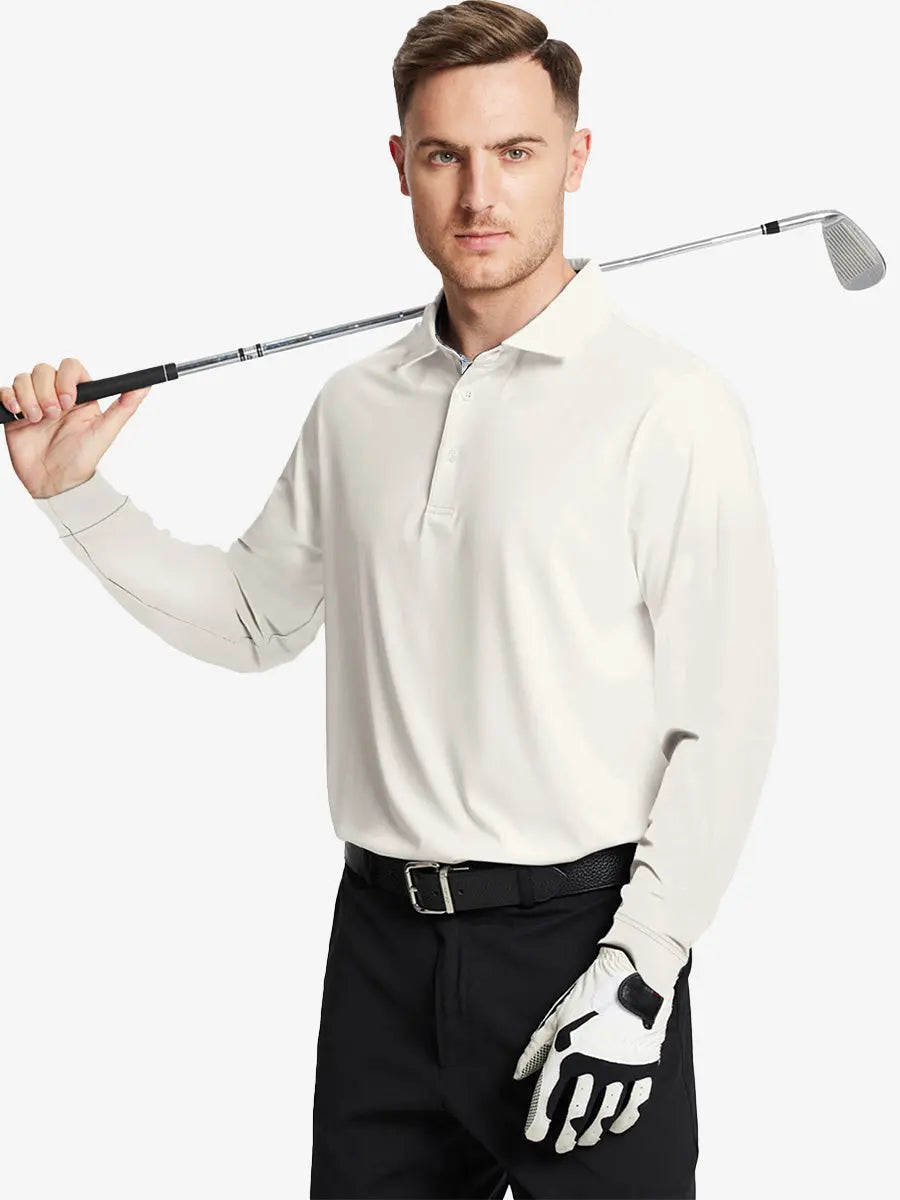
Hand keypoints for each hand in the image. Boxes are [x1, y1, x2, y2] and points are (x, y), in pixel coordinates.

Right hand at [1, 358, 150, 497]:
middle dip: (47, 391)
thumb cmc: (82, 459)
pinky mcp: (15, 412)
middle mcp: (55, 395)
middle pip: (44, 370)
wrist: (55, 482)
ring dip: (29, 398)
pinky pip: (5, 392)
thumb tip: (146, 385)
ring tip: (38, 421)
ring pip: (24, 378)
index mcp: (79, 395)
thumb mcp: (106, 431)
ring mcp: (33, 402)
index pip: (70, 367)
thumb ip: (125, 406)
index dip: (67, 378)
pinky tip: (20, 415)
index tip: (69, 399)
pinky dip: (9, 399)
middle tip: (53, 415)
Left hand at [512, 944, 672, 1153]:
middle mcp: (592, 1068)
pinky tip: (615, 1127)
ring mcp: (620, 1071)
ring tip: (584, 1140)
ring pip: (603, 1114)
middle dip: (565, 1134)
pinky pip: (633, 1105)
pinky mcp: (643, 1069)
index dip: (539, 1121)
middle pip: (575, 1113)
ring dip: (592, 1132)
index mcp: (567, 1053)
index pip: (547, 1097)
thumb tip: (520, 1073)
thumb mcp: (558, 1016)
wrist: (634, 976)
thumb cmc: (592, 992)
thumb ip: (537, 1047)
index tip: (534, 1136)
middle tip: (560, 1146)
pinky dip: (623, 1120)